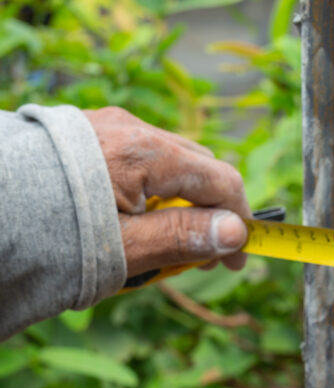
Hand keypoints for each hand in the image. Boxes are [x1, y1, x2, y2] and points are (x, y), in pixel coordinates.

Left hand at [84, 107, 251, 276]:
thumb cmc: (40, 238)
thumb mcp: (121, 248)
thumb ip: (182, 236)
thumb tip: (236, 232)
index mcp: (142, 151)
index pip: (221, 181)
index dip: (238, 222)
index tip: (235, 260)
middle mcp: (128, 127)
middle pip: (198, 167)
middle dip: (208, 211)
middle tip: (198, 256)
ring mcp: (104, 126)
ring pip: (168, 164)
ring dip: (177, 202)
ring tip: (159, 241)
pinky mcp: (83, 133)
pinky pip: (136, 159)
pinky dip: (147, 190)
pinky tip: (130, 220)